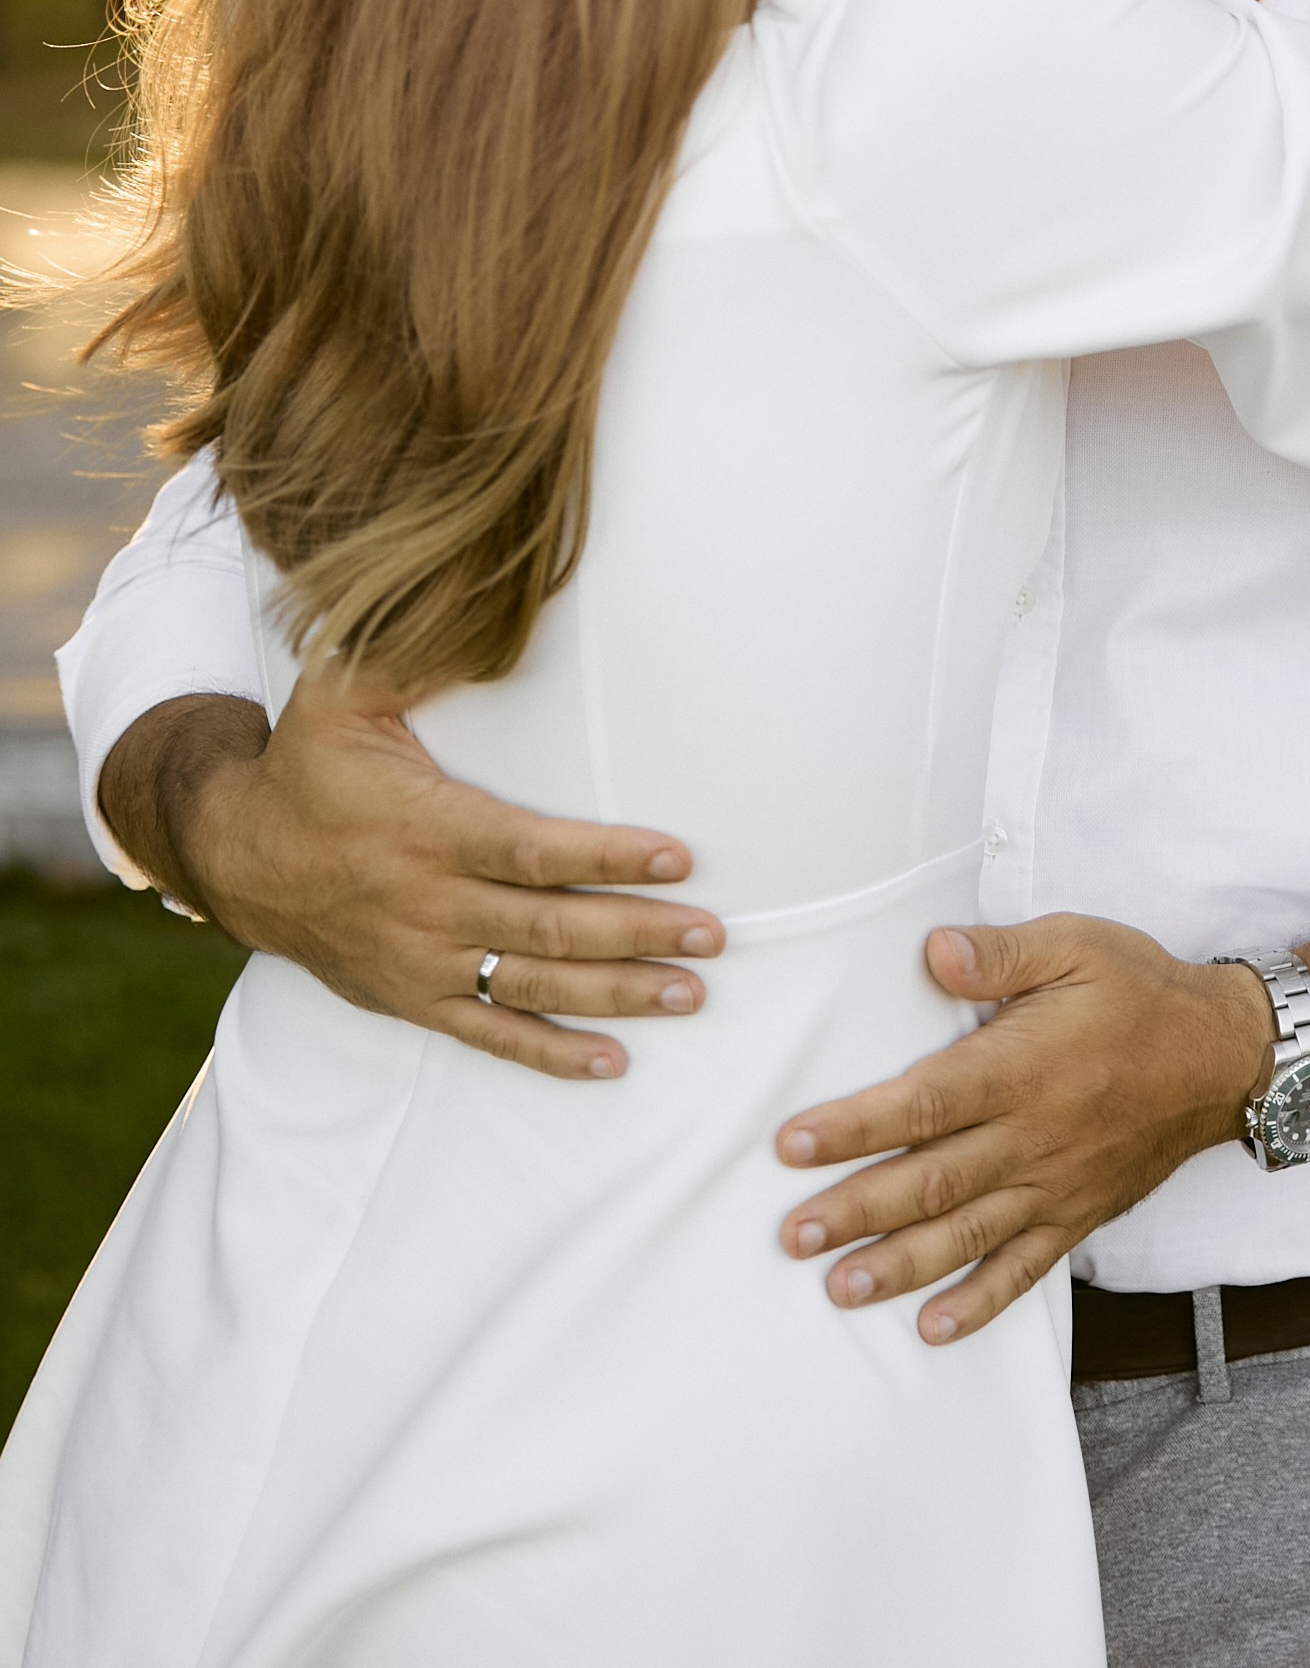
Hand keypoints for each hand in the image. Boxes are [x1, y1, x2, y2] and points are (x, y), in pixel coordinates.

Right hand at [112, 665, 717, 1080]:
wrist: (238, 856)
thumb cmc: (307, 765)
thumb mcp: (339, 694)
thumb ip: (406, 654)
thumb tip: (477, 605)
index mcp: (424, 830)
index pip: (531, 851)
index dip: (605, 858)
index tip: (677, 859)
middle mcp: (427, 903)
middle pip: (548, 929)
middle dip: (637, 934)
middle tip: (713, 936)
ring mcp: (420, 961)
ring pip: (531, 988)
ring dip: (616, 996)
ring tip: (689, 994)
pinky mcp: (410, 999)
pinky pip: (486, 1035)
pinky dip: (549, 1055)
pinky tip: (610, 1062)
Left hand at [774, 915, 1272, 1342]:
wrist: (1224, 1056)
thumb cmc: (1142, 994)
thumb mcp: (1076, 945)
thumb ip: (1001, 952)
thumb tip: (933, 952)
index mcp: (1022, 1068)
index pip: (924, 1104)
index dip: (855, 1127)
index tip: (793, 1146)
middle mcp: (1033, 1137)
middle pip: (932, 1182)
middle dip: (856, 1211)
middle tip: (792, 1236)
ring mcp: (1055, 1185)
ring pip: (968, 1235)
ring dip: (900, 1266)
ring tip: (840, 1289)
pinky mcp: (1078, 1215)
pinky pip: (1026, 1269)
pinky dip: (980, 1304)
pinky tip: (933, 1328)